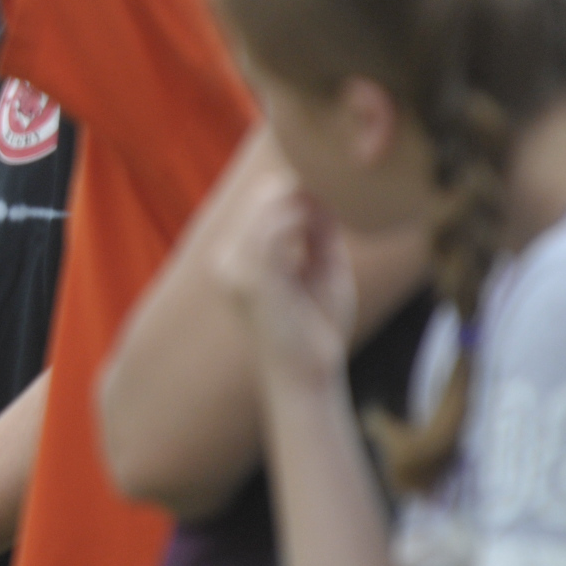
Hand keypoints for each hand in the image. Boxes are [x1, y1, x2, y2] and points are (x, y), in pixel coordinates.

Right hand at [217, 175, 354, 386]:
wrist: (307, 374)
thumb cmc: (316, 326)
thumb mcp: (321, 267)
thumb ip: (319, 233)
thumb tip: (321, 194)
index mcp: (239, 257)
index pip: (261, 202)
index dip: (297, 191)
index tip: (332, 196)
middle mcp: (228, 259)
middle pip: (262, 197)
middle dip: (300, 192)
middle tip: (336, 208)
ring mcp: (235, 268)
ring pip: (267, 207)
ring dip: (304, 205)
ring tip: (331, 222)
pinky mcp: (252, 280)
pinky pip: (272, 232)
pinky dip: (299, 223)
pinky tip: (319, 233)